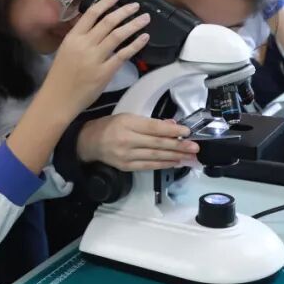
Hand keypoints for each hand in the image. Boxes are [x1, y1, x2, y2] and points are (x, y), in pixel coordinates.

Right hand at [38, 0, 150, 117]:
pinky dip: (135, 45)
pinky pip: (123, 55)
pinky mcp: (105, 72)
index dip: (106, 2)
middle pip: (108, 22)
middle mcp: (84, 45)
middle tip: (136, 6)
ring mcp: (95, 58)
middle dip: (124, 11)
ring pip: (117, 35)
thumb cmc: (61, 76)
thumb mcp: (66, 50)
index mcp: (73, 37)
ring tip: (144, 18)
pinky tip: (144, 38)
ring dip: (133, 25)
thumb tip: (97, 25)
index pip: (92, 14)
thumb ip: (80, 37)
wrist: (58, 99)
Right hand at [76, 115, 199, 171]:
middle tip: (195, 147)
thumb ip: (149, 122)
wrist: (89, 143)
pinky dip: (163, 165)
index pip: (154, 128)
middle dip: (178, 146)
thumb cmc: (109, 126)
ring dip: (175, 157)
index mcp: (128, 123)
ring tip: (190, 157)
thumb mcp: (128, 117)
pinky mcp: (127, 166)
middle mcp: (127, 140)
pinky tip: (175, 163)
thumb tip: (171, 125)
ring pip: (155, 157)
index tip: (187, 132)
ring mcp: (127, 155)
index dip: (172, 130)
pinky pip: (149, 166)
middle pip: (157, 144)